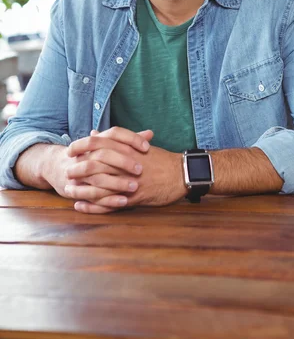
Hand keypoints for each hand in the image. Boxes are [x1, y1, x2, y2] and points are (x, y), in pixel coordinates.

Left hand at [67, 141, 186, 213]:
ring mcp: (130, 181)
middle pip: (96, 164)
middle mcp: (126, 163)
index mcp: (128, 148)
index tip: (70, 150)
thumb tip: (95, 132)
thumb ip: (116, 140)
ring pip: (99, 185)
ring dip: (82, 188)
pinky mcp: (134, 197)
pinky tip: (81, 206)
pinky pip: (109, 203)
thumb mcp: (139, 145)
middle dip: (78, 168)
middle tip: (66, 171)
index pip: (99, 143)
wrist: (182, 173)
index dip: (82, 146)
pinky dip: (93, 206)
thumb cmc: (161, 159)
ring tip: (68, 190)